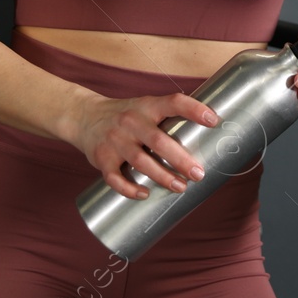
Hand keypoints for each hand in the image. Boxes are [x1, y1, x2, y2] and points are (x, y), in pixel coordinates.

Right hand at [70, 93, 220, 199]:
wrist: (83, 116)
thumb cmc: (126, 115)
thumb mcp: (146, 106)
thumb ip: (170, 117)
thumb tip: (209, 132)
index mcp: (147, 106)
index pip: (173, 102)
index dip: (194, 109)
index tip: (213, 120)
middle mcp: (131, 122)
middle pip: (159, 141)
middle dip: (181, 159)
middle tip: (199, 173)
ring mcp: (115, 141)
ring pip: (140, 161)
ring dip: (162, 176)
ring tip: (181, 187)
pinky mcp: (102, 159)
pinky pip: (115, 177)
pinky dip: (129, 189)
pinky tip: (145, 194)